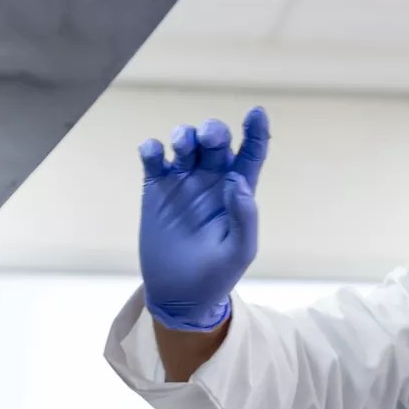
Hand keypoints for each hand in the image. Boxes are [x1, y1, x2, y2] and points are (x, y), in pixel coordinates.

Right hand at [137, 108, 269, 329]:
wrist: (178, 295)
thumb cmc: (216, 275)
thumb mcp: (239, 252)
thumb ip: (245, 218)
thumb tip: (239, 182)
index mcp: (238, 191)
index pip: (251, 153)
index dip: (256, 131)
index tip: (256, 113)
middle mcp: (212, 179)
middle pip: (215, 140)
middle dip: (213, 130)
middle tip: (207, 138)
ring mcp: (182, 181)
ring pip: (185, 142)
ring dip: (184, 135)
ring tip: (181, 148)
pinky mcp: (155, 188)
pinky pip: (153, 157)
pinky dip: (151, 148)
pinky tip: (153, 154)